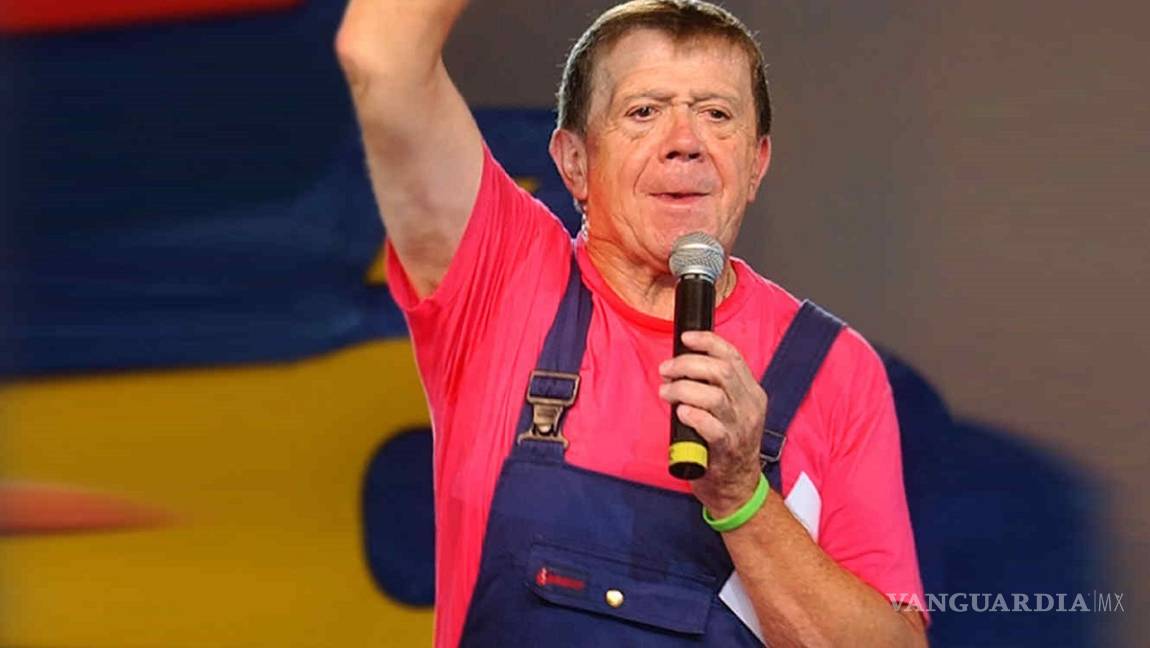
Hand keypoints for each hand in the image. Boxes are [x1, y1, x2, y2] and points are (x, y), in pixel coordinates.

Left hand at [658, 331, 767, 516]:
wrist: (737, 487)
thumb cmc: (727, 444)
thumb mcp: (731, 410)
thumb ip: (716, 388)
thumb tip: (683, 364)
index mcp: (752, 393)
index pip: (733, 356)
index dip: (708, 342)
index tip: (686, 338)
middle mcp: (749, 407)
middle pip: (721, 371)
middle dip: (687, 364)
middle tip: (666, 370)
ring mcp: (740, 428)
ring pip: (713, 395)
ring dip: (682, 389)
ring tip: (667, 392)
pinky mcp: (727, 448)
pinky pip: (710, 425)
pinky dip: (691, 414)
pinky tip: (681, 413)